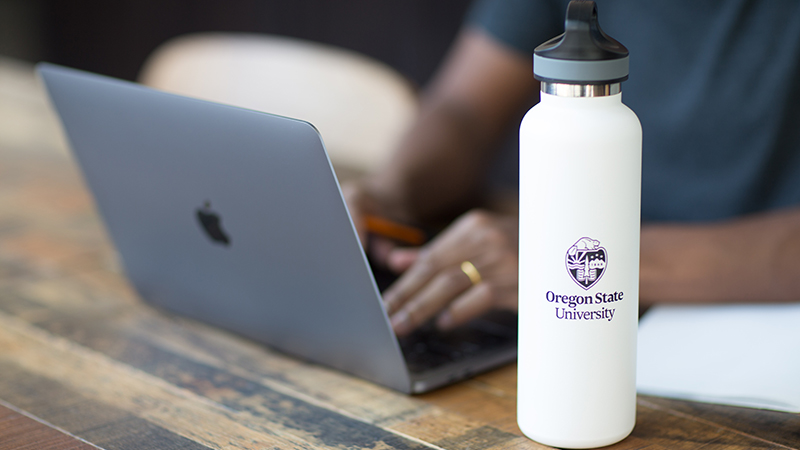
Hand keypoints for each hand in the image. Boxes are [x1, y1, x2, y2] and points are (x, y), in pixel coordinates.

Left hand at [383, 209, 517, 336]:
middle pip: (435, 270)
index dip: (404, 282)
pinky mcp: (520, 280)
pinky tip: (445, 323)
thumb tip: (396, 261)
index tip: (384, 302)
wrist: (572, 246)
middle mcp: (486, 238)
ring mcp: (504, 259)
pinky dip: (460, 311)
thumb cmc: (520, 248)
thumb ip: (437, 252)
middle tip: (388, 319)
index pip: (429, 257)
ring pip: (452, 284)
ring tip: (405, 325)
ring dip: (424, 308)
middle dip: (407, 297)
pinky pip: (482, 296)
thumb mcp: (478, 242)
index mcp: (473, 226)